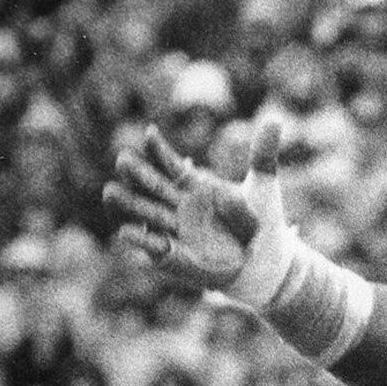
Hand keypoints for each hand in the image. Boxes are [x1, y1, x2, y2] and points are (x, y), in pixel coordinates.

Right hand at [103, 116, 292, 302]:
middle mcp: (175, 202)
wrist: (265, 264)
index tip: (151, 133)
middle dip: (136, 172)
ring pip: (139, 210)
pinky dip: (140, 239)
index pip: (167, 160)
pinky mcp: (170, 255)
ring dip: (127, 202)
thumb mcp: (264, 187)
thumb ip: (263, 155)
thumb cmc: (262, 225)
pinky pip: (149, 245)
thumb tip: (275, 121)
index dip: (158, 148)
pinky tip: (127, 232)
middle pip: (147, 182)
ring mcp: (170, 228)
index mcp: (191, 182)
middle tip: (124, 160)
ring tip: (111, 192)